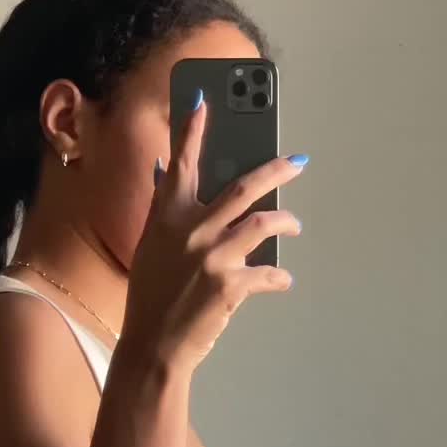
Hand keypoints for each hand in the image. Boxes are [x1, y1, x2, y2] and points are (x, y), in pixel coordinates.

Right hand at [120, 91, 305, 374]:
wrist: (153, 345)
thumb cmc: (150, 296)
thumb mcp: (150, 247)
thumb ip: (164, 211)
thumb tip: (166, 174)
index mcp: (166, 217)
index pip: (181, 163)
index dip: (192, 130)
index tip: (203, 101)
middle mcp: (191, 230)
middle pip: (242, 186)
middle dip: (275, 169)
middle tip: (297, 161)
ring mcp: (213, 256)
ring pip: (264, 223)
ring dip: (286, 221)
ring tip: (294, 224)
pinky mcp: (232, 284)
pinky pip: (268, 273)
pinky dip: (279, 276)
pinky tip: (282, 279)